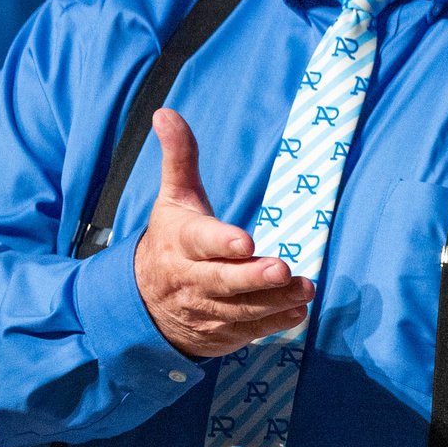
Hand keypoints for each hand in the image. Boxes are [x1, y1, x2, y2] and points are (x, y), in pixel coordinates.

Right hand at [133, 109, 314, 359]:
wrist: (143, 302)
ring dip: (273, 301)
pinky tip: (297, 311)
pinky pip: (246, 331)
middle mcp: (190, 280)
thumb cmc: (170, 239)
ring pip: (239, 309)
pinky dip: (272, 323)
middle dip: (252, 278)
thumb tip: (166, 112)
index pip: (200, 241)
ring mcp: (204, 311)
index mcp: (180, 243)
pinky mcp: (218, 334)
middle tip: (283, 269)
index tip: (246, 241)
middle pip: (222, 281)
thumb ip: (179, 157)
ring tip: (304, 289)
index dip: (222, 242)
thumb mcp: (174, 197)